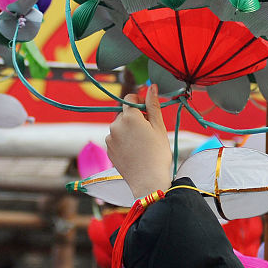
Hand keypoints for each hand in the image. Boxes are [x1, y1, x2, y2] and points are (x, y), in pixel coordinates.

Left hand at [105, 85, 172, 199]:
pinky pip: (116, 139)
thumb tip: (152, 86)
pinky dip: (123, 141)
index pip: (130, 98)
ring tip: (142, 144)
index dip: (140, 102)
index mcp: (129, 116)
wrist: (148, 180)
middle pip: (125, 113)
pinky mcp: (108, 149)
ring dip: (129, 130)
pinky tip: (134, 151)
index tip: (149, 113)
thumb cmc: (157, 154)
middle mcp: (115, 125)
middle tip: (149, 132)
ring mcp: (110, 138)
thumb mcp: (159, 127)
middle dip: (135, 118)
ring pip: (120, 127)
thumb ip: (153, 105)